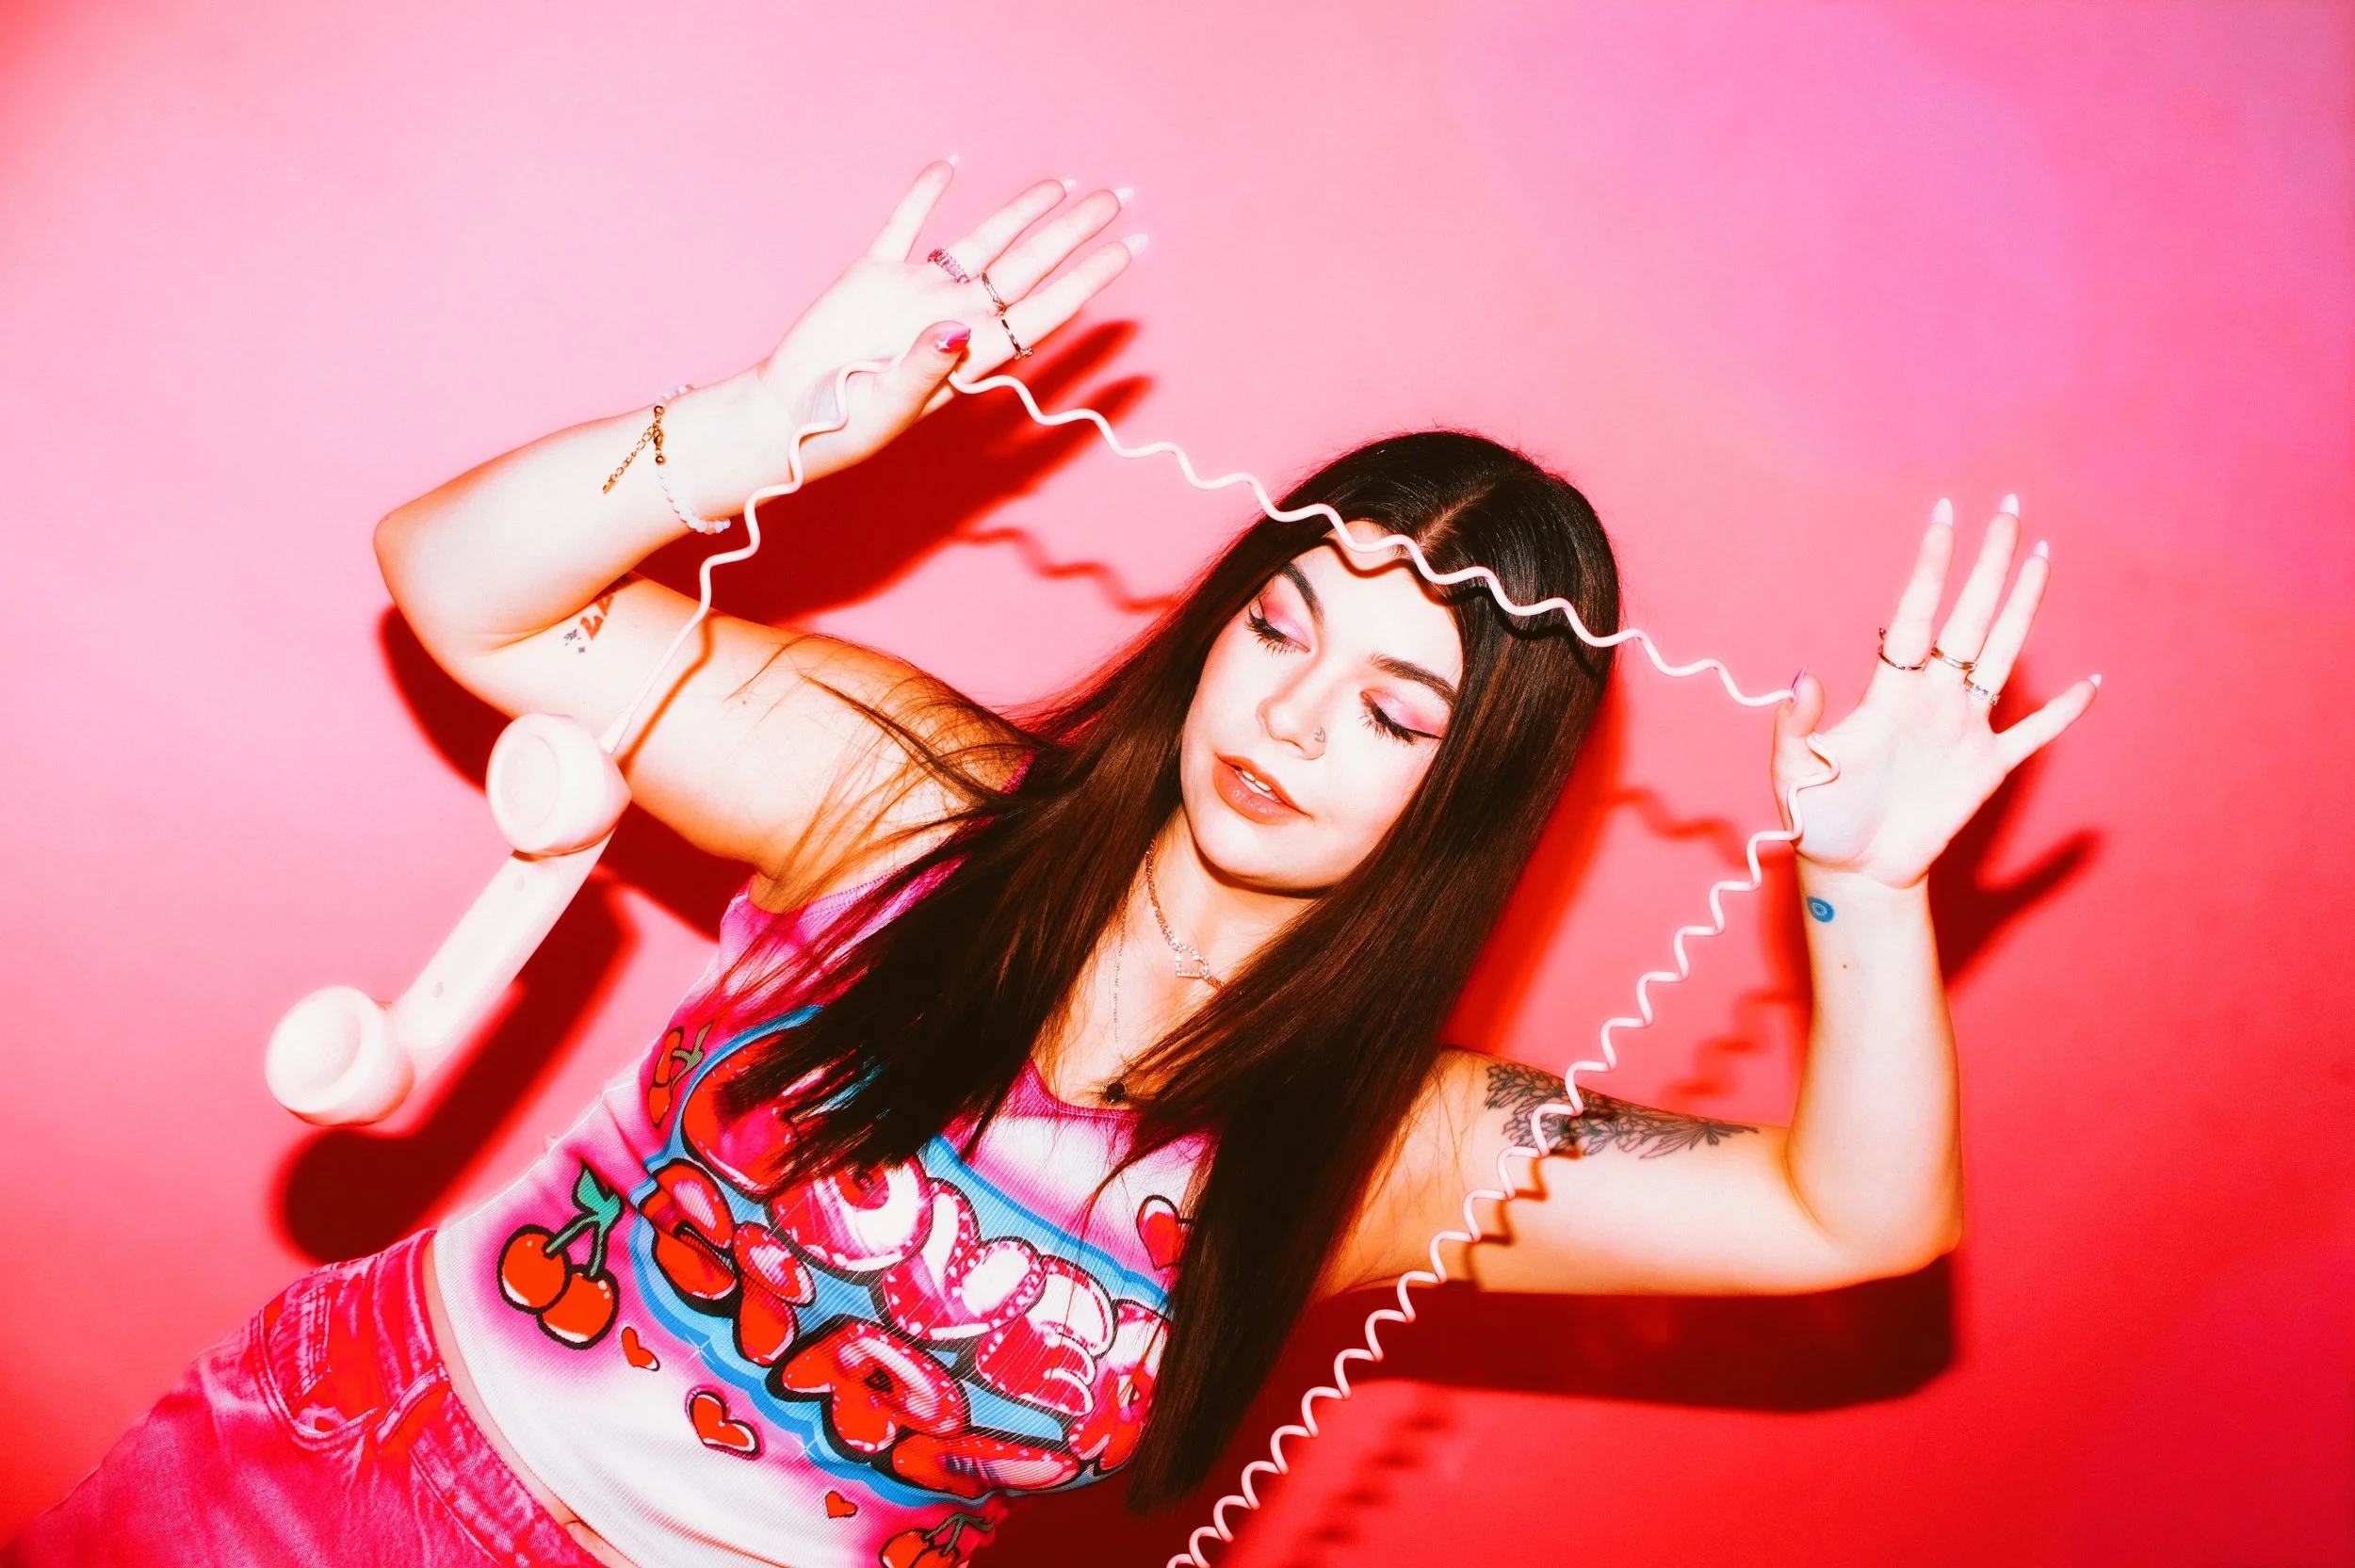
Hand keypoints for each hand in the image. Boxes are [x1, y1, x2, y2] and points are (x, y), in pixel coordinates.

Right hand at [748, 162, 1134, 486]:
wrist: (787, 416)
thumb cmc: (844, 425)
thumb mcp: (888, 405)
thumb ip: (925, 367)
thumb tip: (957, 331)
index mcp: (970, 354)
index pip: (1042, 309)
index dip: (1086, 279)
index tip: (1125, 250)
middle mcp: (953, 318)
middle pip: (1025, 268)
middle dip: (1070, 234)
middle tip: (1112, 200)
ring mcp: (915, 293)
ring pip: (979, 243)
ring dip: (1018, 214)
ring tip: (1059, 186)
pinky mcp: (871, 277)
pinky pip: (904, 227)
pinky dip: (923, 197)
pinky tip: (946, 169)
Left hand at [1771, 499, 2098, 889]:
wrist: (1853, 869)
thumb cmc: (1818, 818)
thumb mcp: (1793, 773)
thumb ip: (1796, 727)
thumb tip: (1804, 679)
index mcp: (1890, 693)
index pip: (1916, 614)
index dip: (1931, 566)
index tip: (1946, 515)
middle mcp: (1932, 699)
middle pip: (1969, 618)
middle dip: (1990, 565)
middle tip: (2011, 510)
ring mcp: (1964, 729)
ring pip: (2002, 656)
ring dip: (2023, 609)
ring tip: (2042, 559)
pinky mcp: (1987, 768)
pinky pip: (2033, 733)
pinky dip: (2062, 712)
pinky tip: (2090, 684)